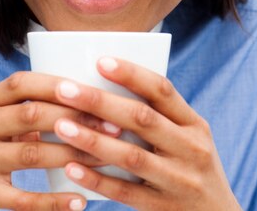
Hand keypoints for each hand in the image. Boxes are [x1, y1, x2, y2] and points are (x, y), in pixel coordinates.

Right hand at [0, 71, 120, 210]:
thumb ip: (17, 110)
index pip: (20, 83)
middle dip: (75, 117)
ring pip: (32, 154)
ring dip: (74, 154)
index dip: (56, 84)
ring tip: (107, 156)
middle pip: (31, 115)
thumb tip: (76, 101)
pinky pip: (23, 199)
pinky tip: (80, 200)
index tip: (89, 89)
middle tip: (112, 124)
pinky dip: (54, 201)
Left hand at [51, 57, 241, 210]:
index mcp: (195, 124)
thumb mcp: (190, 139)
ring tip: (61, 126)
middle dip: (100, 102)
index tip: (100, 61)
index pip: (163, 90)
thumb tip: (107, 87)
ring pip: (131, 156)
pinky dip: (97, 179)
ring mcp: (179, 180)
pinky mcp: (163, 208)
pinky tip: (71, 168)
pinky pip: (125, 192)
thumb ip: (161, 118)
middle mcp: (191, 149)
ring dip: (92, 140)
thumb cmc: (192, 168)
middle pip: (141, 119)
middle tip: (64, 89)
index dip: (131, 74)